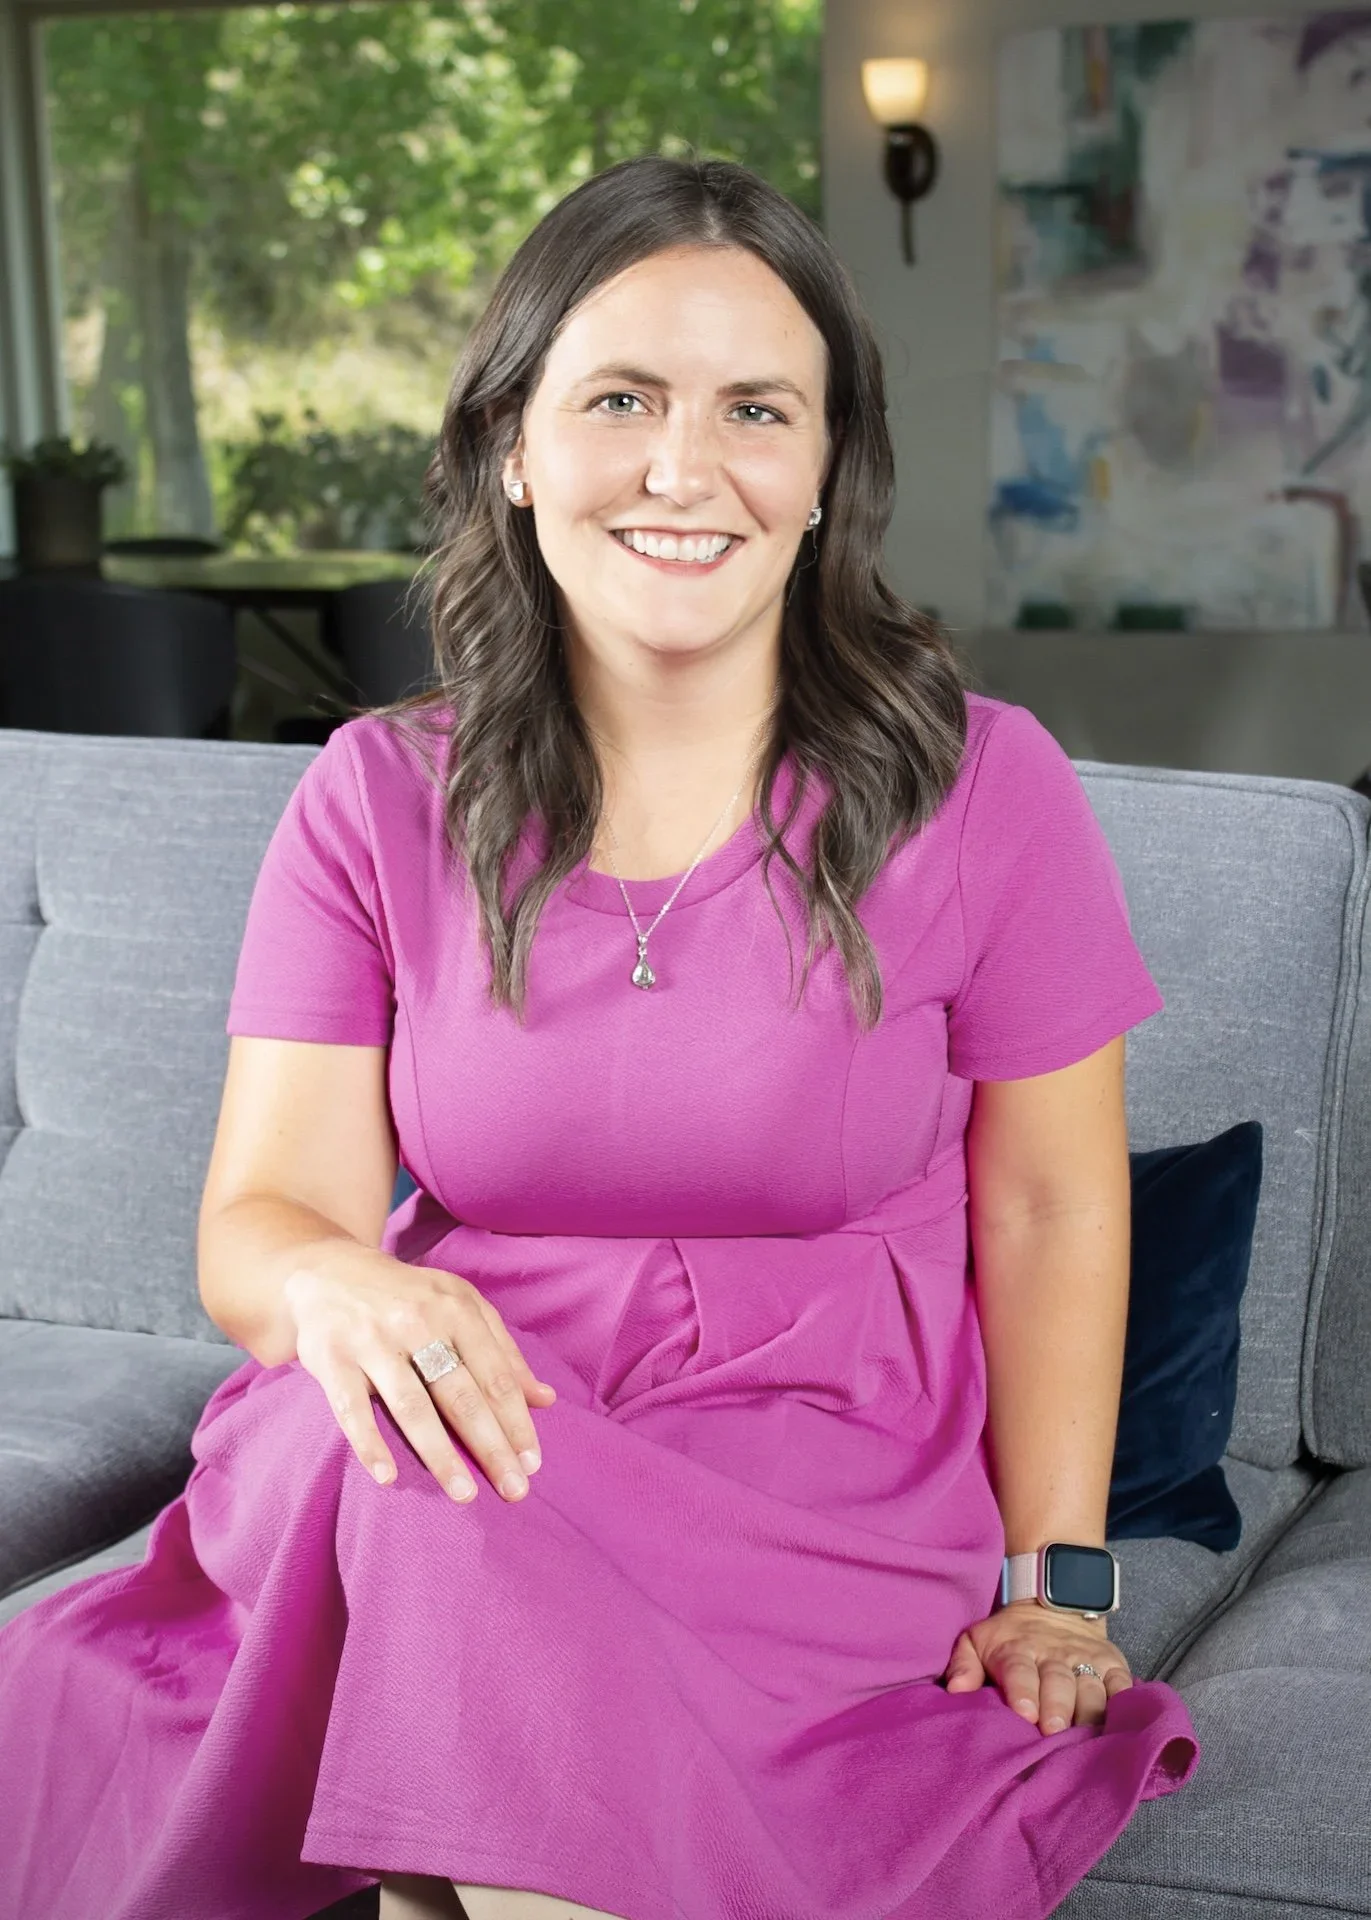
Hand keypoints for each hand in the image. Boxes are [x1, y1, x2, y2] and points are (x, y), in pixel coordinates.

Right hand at [285, 1243, 557, 1505]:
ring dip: (440, 1454)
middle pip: (460, 1394)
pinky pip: (351, 1409)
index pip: (494, 1374)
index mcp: (455, 1308)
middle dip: (491, 1446)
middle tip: (514, 1490)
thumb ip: (502, 1351)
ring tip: (464, 1494)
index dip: (516, 1421)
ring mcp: (372, 1340)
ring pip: (411, 1406)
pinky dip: (370, 1445)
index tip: (533, 1463)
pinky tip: (389, 1478)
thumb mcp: (460, 1307)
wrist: (326, 1272)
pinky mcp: (331, 1358)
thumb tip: (545, 1400)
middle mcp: (416, 1321)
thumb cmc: (407, 1298)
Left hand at [942, 1598, 1132, 1734]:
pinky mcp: (1112, 1664)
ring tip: (1088, 1736)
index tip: (1024, 1713)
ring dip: (1090, 1711)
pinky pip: (1122, 1684)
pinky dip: (1125, 1702)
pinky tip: (1125, 1722)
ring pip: (1092, 1686)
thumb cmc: (1010, 1637)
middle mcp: (1054, 1655)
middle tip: (1054, 1731)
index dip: (1022, 1691)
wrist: (1053, 1604)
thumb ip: (964, 1665)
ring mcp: (1086, 1659)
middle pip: (1058, 1682)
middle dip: (1057, 1707)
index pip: (1019, 1670)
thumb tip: (955, 1691)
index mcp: (1018, 1651)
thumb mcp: (978, 1640)